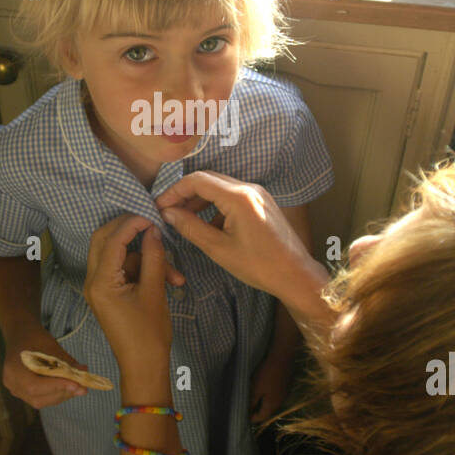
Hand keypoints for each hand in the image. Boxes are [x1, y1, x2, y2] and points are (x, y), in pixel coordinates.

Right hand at [2, 328, 89, 408]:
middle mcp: (11, 383)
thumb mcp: (50, 344)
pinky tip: (68, 387)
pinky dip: (56, 394)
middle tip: (83, 387)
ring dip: (62, 395)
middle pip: (38, 398)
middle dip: (62, 393)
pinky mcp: (22, 393)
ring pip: (41, 401)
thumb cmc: (34, 337)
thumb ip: (65, 361)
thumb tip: (84, 372)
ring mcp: (16, 390)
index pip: (34, 386)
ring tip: (78, 386)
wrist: (20, 334)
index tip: (76, 385)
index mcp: (13, 369)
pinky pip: (40, 398)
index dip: (56, 387)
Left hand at [83, 214, 173, 367]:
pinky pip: (124, 270)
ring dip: (146, 258)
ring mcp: (99, 287)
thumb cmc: (149, 332)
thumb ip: (153, 257)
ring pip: (119, 257)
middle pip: (104, 241)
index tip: (152, 216)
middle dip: (129, 230)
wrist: (144, 366)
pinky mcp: (109, 292)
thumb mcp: (154, 291)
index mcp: (100, 282)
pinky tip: (170, 280)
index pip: (112, 240)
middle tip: (152, 224)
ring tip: (175, 275)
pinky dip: (144, 271)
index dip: (132, 224)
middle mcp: (93, 281)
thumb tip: (153, 230)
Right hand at [155, 171, 327, 316]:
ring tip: (183, 219)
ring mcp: (257, 193)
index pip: (198, 180)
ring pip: (220, 187)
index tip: (159, 206)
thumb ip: (191, 227)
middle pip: (208, 180)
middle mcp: (249, 188)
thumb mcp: (219, 249)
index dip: (174, 190)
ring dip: (200, 200)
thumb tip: (168, 213)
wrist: (295, 274)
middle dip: (185, 194)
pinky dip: (215, 206)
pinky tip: (207, 225)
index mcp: (238, 197)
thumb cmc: (259, 265)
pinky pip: (232, 196)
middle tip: (168, 212)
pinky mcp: (262, 202)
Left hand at [249, 348, 294, 423]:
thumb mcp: (255, 389)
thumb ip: (252, 402)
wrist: (282, 357)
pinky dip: (269, 395)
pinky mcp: (287, 386)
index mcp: (272, 405)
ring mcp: (285, 394)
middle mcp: (280, 402)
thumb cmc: (266, 374)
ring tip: (254, 398)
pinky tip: (264, 388)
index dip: (252, 418)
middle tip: (247, 407)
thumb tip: (248, 413)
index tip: (243, 415)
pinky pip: (277, 395)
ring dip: (263, 403)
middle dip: (257, 411)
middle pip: (267, 411)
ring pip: (272, 403)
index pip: (261, 417)